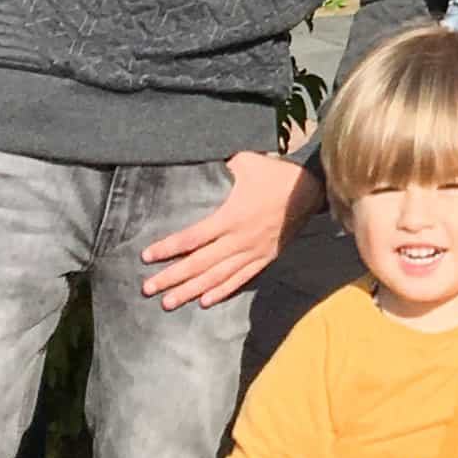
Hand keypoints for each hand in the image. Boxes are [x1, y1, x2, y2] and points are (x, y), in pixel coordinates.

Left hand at [141, 151, 323, 306]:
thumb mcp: (247, 162)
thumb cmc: (275, 175)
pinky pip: (240, 279)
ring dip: (191, 290)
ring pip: (217, 276)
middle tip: (148, 289)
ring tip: (168, 302)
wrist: (310, 192)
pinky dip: (222, 291)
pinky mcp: (264, 258)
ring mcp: (252, 252)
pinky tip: (204, 302)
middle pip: (199, 263)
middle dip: (172, 277)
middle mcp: (239, 239)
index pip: (192, 237)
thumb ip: (221, 164)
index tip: (146, 256)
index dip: (168, 248)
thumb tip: (195, 154)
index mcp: (231, 217)